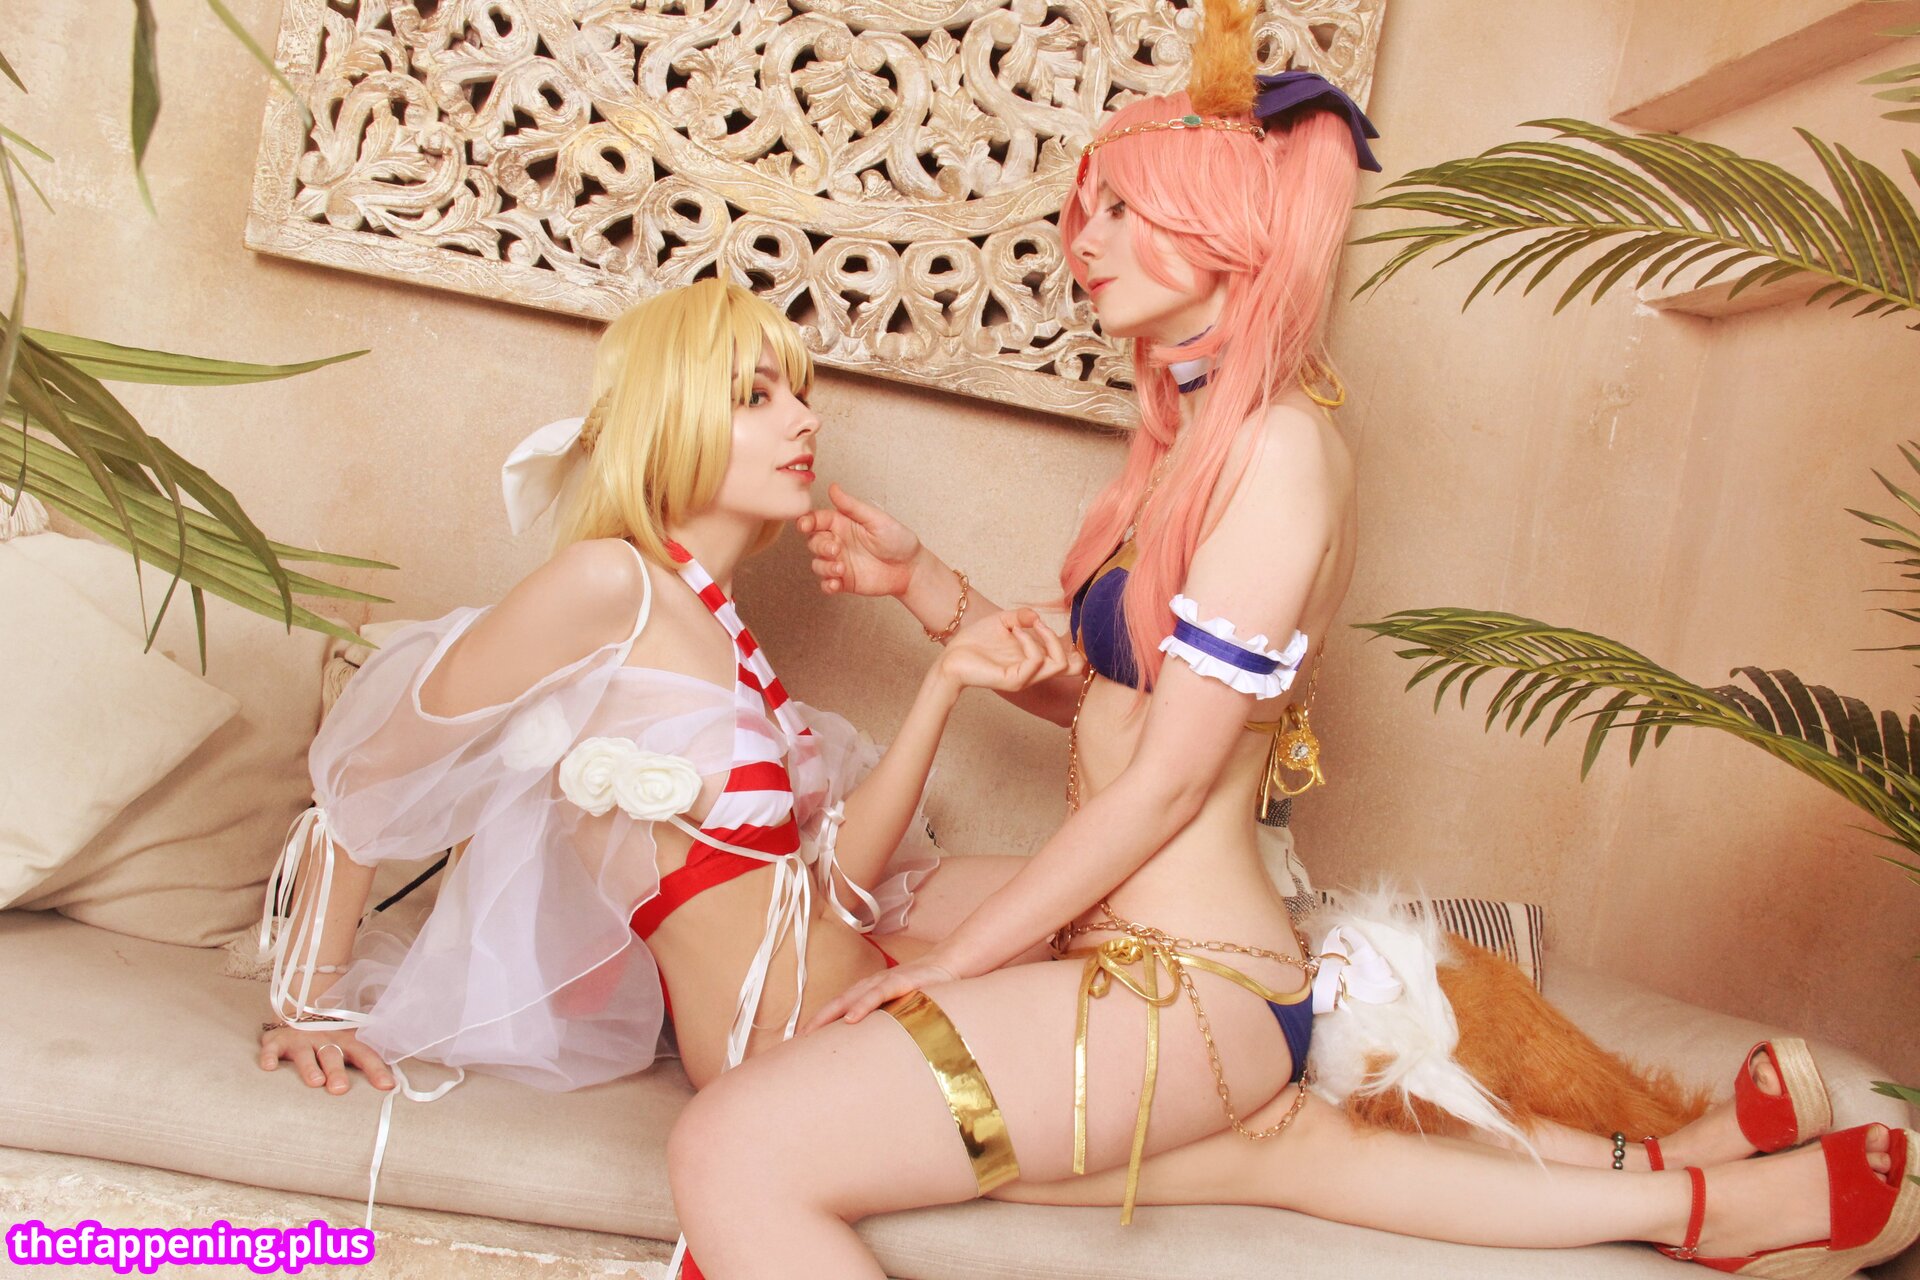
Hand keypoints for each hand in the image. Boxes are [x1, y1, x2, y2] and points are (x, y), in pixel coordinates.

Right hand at [258, 1023, 393, 1094]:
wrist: (302, 1010)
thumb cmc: (332, 1037)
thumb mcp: (350, 1044)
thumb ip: (365, 1060)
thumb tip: (392, 1084)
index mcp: (347, 1040)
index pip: (365, 1054)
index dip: (376, 1069)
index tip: (387, 1086)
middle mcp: (325, 1039)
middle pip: (333, 1056)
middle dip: (337, 1072)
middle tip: (340, 1089)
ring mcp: (301, 1039)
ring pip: (305, 1054)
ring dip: (309, 1068)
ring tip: (315, 1082)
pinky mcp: (278, 1040)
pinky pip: (272, 1048)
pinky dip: (269, 1056)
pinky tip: (269, 1067)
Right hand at [797, 483, 921, 598]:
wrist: (911, 568)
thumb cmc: (898, 539)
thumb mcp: (876, 519)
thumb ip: (852, 506)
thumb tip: (833, 487)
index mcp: (843, 524)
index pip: (817, 520)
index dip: (807, 522)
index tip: (805, 525)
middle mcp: (838, 542)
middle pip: (813, 542)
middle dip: (820, 546)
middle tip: (836, 550)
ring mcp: (840, 562)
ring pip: (817, 564)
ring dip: (824, 567)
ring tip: (841, 569)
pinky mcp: (845, 581)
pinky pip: (826, 585)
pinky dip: (827, 585)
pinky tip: (836, 584)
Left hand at [804, 956, 959, 1031]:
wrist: (946, 965)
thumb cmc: (921, 990)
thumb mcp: (900, 1009)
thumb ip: (885, 1022)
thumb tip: (869, 1048)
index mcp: (867, 993)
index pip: (838, 1008)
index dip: (819, 1022)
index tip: (801, 1042)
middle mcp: (870, 986)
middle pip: (836, 1004)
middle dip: (816, 1021)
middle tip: (797, 1041)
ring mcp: (883, 982)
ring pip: (850, 998)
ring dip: (830, 1014)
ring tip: (813, 1031)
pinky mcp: (900, 982)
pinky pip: (877, 994)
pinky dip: (862, 1006)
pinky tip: (850, 1018)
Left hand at [937, 607, 1083, 693]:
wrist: (952, 656)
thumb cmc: (976, 642)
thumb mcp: (1003, 622)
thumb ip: (1022, 617)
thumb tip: (1038, 616)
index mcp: (1036, 661)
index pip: (1073, 664)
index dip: (1076, 646)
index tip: (1051, 625)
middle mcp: (1035, 673)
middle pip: (1075, 666)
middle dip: (1061, 640)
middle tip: (1038, 625)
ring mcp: (1026, 679)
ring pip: (1060, 664)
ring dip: (1047, 638)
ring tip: (1022, 626)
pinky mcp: (1014, 681)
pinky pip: (1036, 662)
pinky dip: (1030, 642)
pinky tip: (1013, 632)